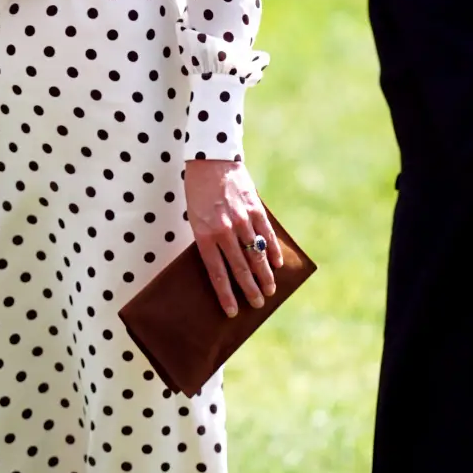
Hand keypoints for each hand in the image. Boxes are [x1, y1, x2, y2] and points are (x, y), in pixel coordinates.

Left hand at [184, 160, 284, 317]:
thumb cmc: (198, 192)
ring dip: (265, 275)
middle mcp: (224, 230)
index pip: (217, 273)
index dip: (225, 294)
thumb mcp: (194, 217)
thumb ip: (208, 239)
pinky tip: (277, 264)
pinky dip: (273, 251)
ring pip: (256, 255)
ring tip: (270, 290)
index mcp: (204, 235)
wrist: (211, 160)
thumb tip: (224, 264)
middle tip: (257, 304)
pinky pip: (266, 235)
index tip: (231, 312)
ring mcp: (242, 220)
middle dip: (249, 290)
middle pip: (240, 268)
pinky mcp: (255, 209)